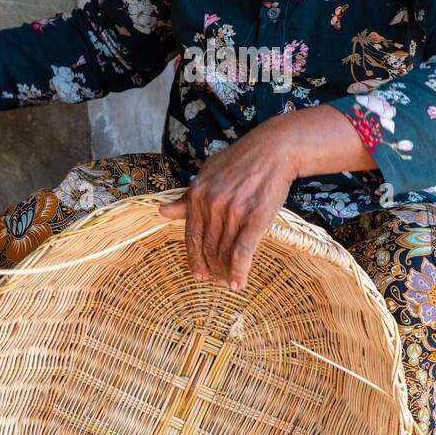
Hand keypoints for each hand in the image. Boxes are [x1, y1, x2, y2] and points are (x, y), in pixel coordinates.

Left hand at [159, 120, 299, 290]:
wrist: (273, 151)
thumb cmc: (241, 161)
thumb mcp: (208, 173)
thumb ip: (187, 197)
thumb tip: (162, 210)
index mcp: (197, 194)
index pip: (192, 235)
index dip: (194, 258)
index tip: (198, 274)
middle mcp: (212, 204)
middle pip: (208, 247)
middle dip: (212, 268)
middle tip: (218, 281)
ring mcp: (233, 212)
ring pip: (225, 251)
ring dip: (227, 272)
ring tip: (230, 284)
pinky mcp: (254, 218)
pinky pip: (243, 252)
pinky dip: (240, 270)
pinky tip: (240, 282)